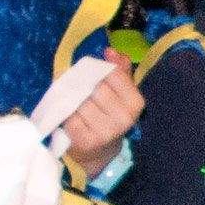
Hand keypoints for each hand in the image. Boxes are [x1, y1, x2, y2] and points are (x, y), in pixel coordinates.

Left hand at [61, 57, 142, 179]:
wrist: (100, 153)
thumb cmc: (109, 116)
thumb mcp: (120, 93)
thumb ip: (119, 70)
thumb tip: (109, 51)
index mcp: (136, 103)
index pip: (114, 74)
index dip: (99, 72)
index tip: (94, 76)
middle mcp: (124, 118)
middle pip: (96, 88)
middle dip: (85, 86)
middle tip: (80, 90)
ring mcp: (106, 132)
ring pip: (81, 103)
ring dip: (74, 102)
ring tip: (76, 105)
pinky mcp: (86, 141)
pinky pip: (71, 118)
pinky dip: (68, 116)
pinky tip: (72, 119)